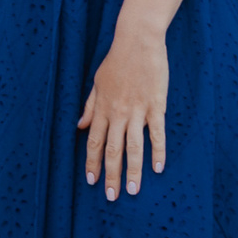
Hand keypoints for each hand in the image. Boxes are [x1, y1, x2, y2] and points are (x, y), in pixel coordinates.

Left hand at [76, 25, 168, 200]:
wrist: (137, 41)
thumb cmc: (116, 61)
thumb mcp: (97, 83)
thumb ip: (89, 106)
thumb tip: (79, 127)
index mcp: (102, 108)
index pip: (95, 142)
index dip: (93, 162)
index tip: (91, 181)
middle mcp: (117, 112)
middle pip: (112, 149)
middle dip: (110, 174)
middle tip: (111, 196)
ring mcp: (137, 110)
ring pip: (133, 147)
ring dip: (132, 170)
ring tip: (133, 190)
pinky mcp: (155, 105)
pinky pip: (156, 133)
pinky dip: (157, 151)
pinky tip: (158, 168)